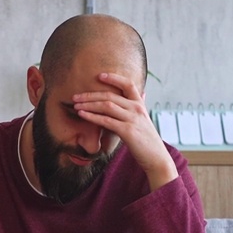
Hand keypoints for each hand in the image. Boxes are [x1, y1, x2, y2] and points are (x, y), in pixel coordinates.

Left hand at [72, 72, 177, 191]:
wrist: (156, 157)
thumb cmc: (146, 140)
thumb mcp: (144, 119)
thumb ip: (140, 106)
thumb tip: (142, 94)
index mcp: (140, 104)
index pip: (128, 84)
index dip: (114, 78)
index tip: (99, 75)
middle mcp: (137, 109)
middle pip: (111, 95)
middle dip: (91, 95)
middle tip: (76, 96)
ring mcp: (132, 119)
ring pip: (107, 106)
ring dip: (89, 104)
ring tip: (76, 104)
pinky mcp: (127, 131)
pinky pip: (106, 121)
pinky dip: (92, 116)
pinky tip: (82, 114)